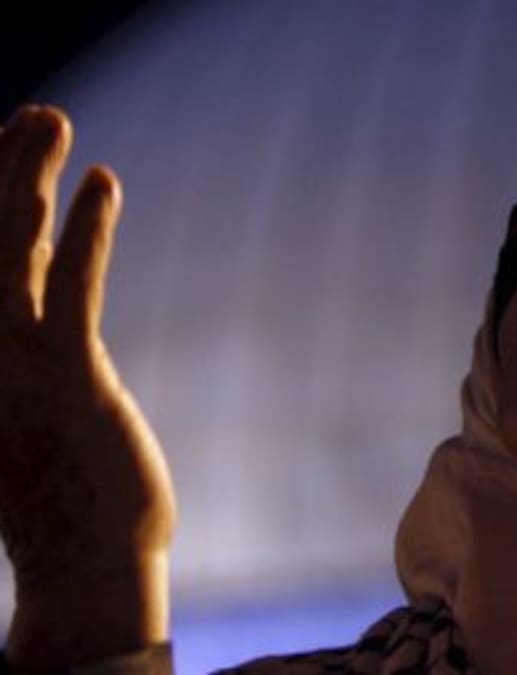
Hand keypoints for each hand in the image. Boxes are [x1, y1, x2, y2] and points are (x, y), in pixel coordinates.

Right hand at [0, 105, 174, 668]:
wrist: (85, 566)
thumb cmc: (63, 493)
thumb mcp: (32, 406)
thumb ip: (31, 339)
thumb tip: (51, 279)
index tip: (4, 147)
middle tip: (36, 112)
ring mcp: (8, 366)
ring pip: (8, 247)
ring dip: (26, 174)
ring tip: (53, 116)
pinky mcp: (66, 378)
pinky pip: (73, 286)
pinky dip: (86, 229)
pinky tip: (102, 181)